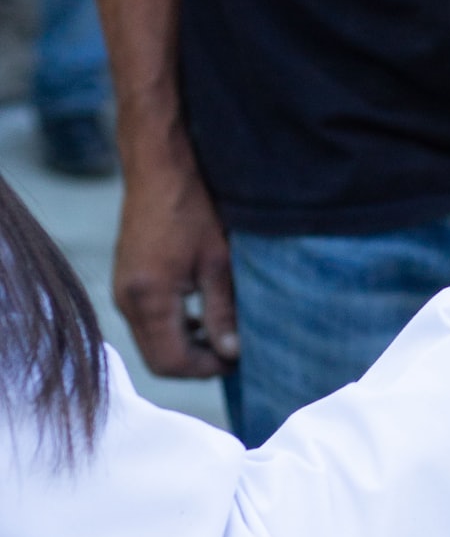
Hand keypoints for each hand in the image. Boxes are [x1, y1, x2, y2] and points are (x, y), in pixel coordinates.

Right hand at [112, 151, 238, 377]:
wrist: (159, 168)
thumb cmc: (192, 207)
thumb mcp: (218, 261)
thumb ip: (222, 311)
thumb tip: (231, 353)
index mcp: (148, 298)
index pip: (170, 362)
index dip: (206, 368)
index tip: (239, 359)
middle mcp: (126, 300)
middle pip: (158, 358)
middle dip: (197, 362)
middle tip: (235, 350)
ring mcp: (122, 291)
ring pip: (153, 341)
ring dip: (187, 344)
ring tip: (224, 333)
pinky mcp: (128, 280)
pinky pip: (148, 321)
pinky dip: (174, 327)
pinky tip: (202, 313)